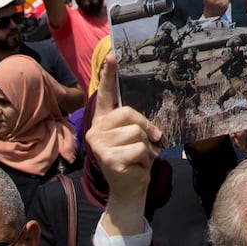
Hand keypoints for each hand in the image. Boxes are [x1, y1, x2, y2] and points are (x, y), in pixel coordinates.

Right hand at [87, 54, 162, 204]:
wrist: (130, 189)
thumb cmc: (134, 159)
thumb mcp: (136, 137)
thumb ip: (136, 124)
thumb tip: (151, 126)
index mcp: (103, 120)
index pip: (104, 95)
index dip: (108, 75)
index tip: (112, 56)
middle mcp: (95, 129)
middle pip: (129, 114)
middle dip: (146, 128)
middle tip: (150, 142)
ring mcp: (98, 144)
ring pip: (136, 132)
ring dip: (146, 147)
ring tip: (140, 157)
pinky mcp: (107, 158)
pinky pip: (139, 148)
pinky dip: (146, 158)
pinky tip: (137, 166)